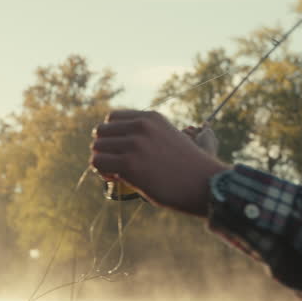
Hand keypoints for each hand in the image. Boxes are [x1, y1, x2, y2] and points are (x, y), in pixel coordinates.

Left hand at [91, 110, 228, 215]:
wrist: (204, 183)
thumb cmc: (188, 168)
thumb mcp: (169, 138)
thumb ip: (147, 136)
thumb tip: (119, 146)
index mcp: (151, 117)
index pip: (112, 118)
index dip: (112, 135)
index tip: (120, 150)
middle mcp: (141, 126)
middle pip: (101, 131)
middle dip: (105, 148)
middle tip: (116, 164)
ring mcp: (135, 144)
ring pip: (97, 147)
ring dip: (102, 161)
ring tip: (116, 173)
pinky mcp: (129, 164)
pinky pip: (98, 163)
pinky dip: (102, 172)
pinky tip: (116, 179)